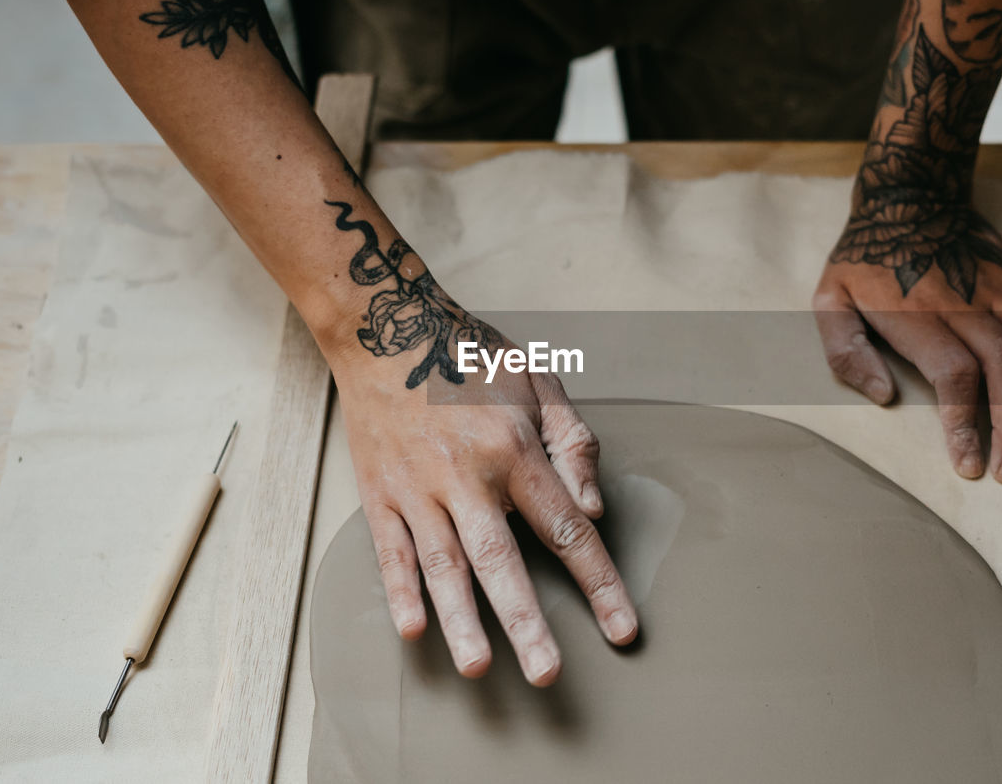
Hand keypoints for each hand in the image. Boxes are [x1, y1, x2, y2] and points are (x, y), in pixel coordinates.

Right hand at [325, 288, 637, 686]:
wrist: (385, 328)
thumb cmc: (469, 355)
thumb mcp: (539, 380)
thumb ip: (573, 443)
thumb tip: (591, 507)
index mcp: (514, 449)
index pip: (566, 529)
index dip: (598, 583)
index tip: (620, 628)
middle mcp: (466, 475)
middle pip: (502, 560)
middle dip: (526, 622)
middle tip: (547, 673)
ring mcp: (417, 488)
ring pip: (443, 564)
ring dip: (461, 619)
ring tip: (479, 666)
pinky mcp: (380, 494)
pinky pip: (390, 551)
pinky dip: (400, 592)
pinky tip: (414, 630)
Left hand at [812, 195, 1001, 483]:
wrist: (908, 199)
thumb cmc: (863, 261)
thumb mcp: (829, 301)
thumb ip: (845, 350)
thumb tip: (883, 395)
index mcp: (916, 313)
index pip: (954, 374)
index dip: (966, 422)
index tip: (969, 463)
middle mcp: (964, 301)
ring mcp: (997, 290)